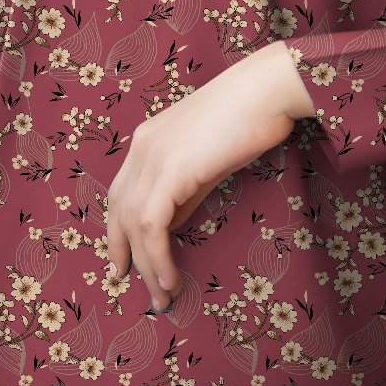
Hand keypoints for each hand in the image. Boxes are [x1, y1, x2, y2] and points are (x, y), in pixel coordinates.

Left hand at [106, 40, 313, 310]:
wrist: (266, 91)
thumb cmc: (247, 118)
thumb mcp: (207, 158)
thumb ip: (185, 188)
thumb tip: (173, 222)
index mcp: (148, 139)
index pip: (121, 193)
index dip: (119, 231)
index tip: (125, 263)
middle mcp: (142, 147)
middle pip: (119, 211)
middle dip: (126, 254)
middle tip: (145, 289)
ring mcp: (153, 157)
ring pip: (133, 224)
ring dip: (146, 266)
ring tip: (163, 294)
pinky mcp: (170, 171)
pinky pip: (152, 225)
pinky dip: (157, 256)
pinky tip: (170, 276)